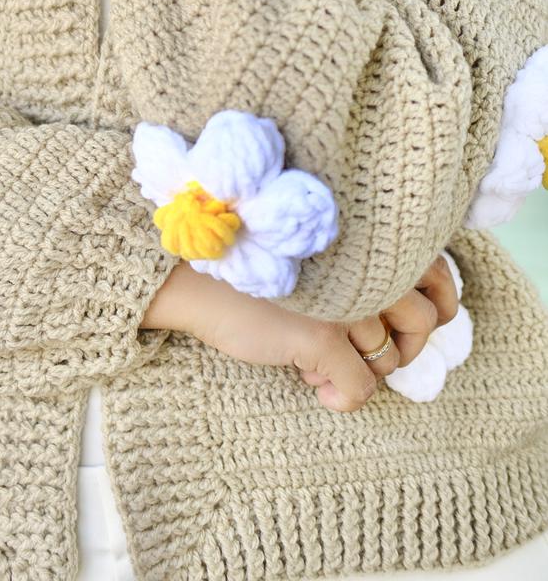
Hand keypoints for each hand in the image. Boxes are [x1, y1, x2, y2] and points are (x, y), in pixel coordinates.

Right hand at [143, 254, 459, 412]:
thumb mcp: (317, 248)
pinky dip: (339, 397)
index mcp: (368, 234)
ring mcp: (345, 300)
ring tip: (322, 356)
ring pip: (390, 360)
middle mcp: (365, 263)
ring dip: (361, 367)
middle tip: (368, 347)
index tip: (410, 320)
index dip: (437, 305)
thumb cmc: (252, 258)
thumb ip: (362, 262)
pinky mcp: (321, 335)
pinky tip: (312, 383)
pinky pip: (359, 390)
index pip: (440, 273)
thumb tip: (407, 313)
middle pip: (423, 322)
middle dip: (403, 345)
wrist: (191, 273)